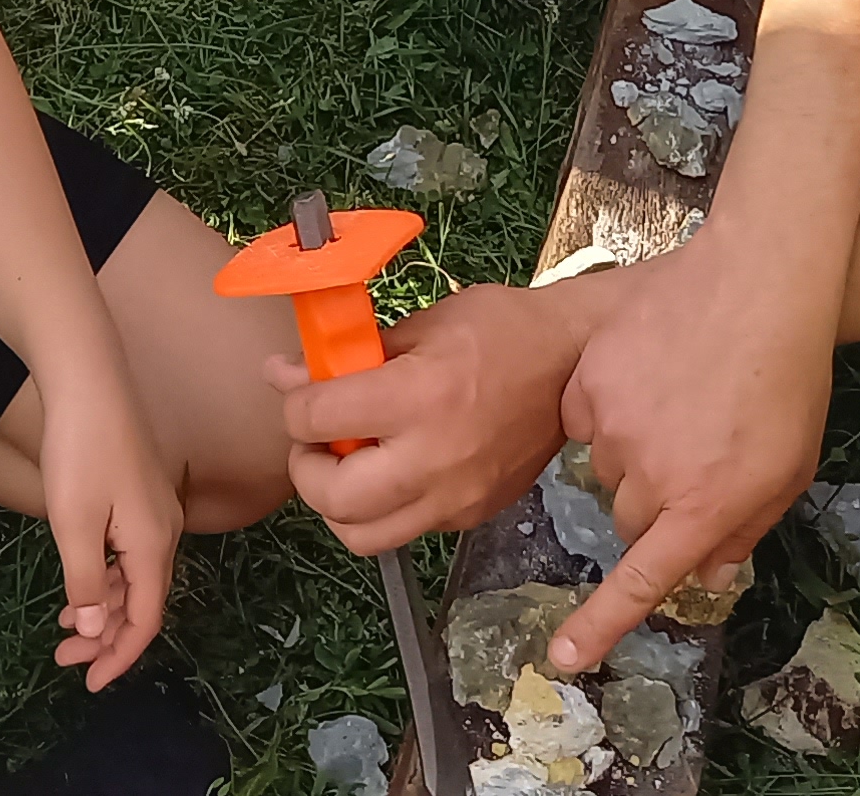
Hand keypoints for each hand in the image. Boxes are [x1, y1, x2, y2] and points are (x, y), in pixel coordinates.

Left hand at [36, 374, 184, 688]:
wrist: (88, 379)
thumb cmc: (81, 452)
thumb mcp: (74, 525)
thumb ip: (86, 583)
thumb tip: (98, 633)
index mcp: (154, 544)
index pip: (147, 619)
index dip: (121, 657)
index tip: (91, 685)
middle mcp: (165, 531)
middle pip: (143, 601)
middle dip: (107, 638)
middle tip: (65, 661)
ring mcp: (154, 510)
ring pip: (134, 577)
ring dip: (102, 608)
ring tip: (64, 632)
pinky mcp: (139, 494)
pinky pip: (128, 553)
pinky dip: (104, 577)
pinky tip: (79, 583)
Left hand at [273, 279, 594, 552]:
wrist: (575, 362)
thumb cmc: (502, 330)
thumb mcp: (425, 324)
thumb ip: (353, 356)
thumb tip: (285, 374)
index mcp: (420, 396)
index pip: (317, 419)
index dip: (295, 404)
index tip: (301, 392)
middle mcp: (435, 458)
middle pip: (332, 497)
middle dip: (307, 467)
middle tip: (316, 441)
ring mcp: (457, 497)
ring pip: (362, 535)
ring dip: (339, 503)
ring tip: (347, 466)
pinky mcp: (472, 515)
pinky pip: (407, 530)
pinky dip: (384, 509)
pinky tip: (393, 471)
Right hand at [546, 234, 833, 672]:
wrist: (761, 280)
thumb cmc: (787, 378)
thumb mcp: (789, 467)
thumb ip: (745, 525)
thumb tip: (707, 569)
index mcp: (704, 504)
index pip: (642, 581)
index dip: (599, 624)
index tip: (562, 658)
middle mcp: (652, 474)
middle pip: (628, 518)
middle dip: (653, 501)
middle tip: (693, 452)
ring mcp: (616, 424)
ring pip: (606, 464)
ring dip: (632, 448)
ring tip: (680, 397)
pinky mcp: (591, 379)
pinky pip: (583, 414)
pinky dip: (606, 403)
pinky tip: (647, 372)